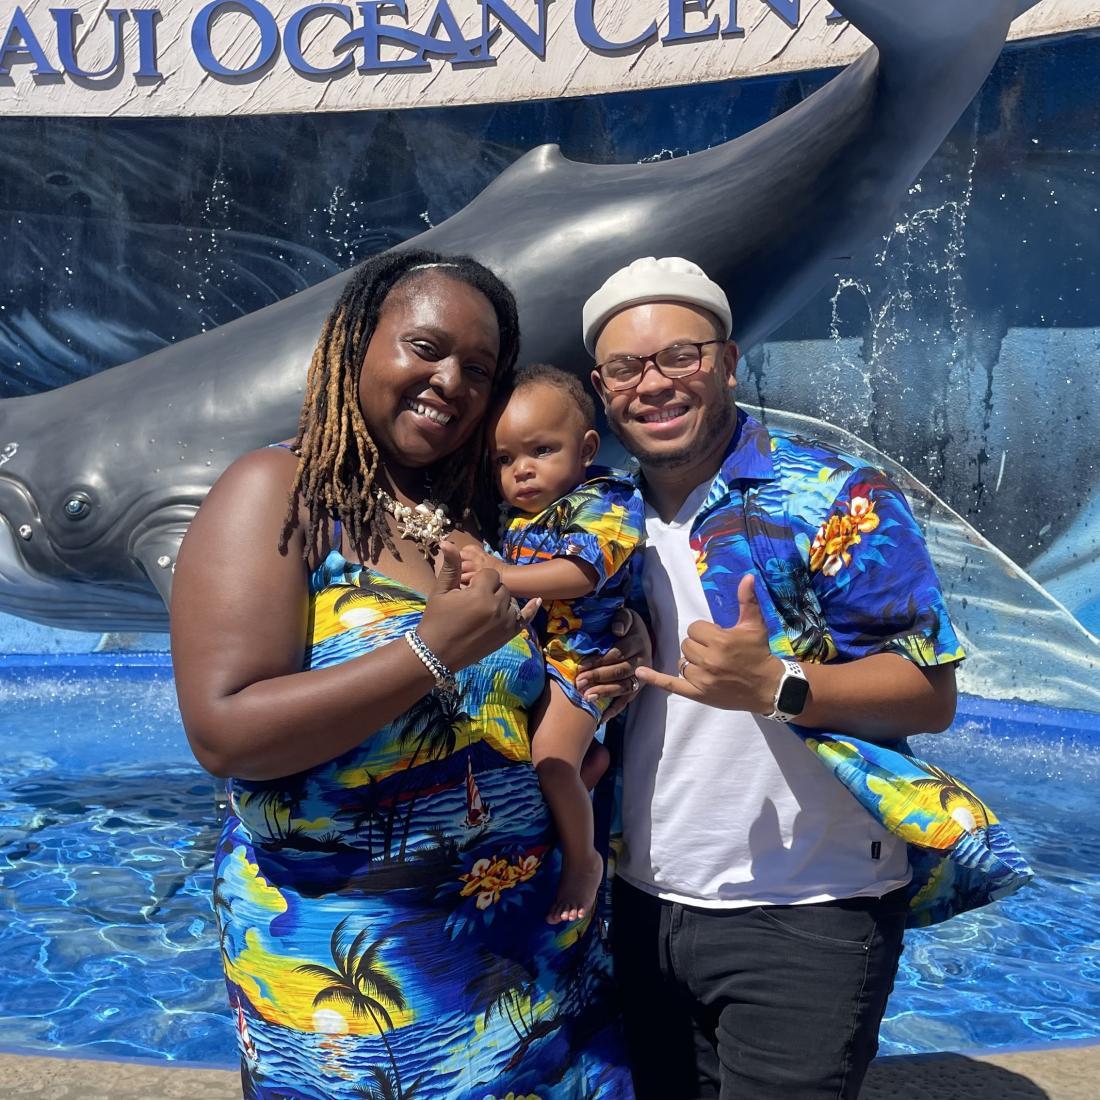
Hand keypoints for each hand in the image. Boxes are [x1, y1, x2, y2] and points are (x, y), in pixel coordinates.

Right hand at [418, 542, 539, 671]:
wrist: (436, 653)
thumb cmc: (436, 620)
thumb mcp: (441, 591)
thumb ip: (451, 566)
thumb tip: (447, 541)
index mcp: (480, 594)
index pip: (490, 575)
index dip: (477, 581)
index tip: (465, 591)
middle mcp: (496, 607)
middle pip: (501, 587)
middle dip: (488, 591)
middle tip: (471, 604)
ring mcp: (505, 622)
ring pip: (510, 601)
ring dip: (499, 602)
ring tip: (482, 612)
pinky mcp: (508, 634)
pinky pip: (524, 618)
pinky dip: (531, 609)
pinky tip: (538, 599)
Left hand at [575, 607, 652, 720]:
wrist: (641, 633)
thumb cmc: (627, 624)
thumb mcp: (626, 616)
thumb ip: (621, 619)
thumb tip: (617, 630)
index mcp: (638, 642)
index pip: (617, 654)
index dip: (599, 661)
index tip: (581, 667)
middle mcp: (643, 661)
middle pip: (619, 671)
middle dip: (598, 678)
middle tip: (579, 683)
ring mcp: (642, 676)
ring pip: (623, 687)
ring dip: (605, 693)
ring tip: (587, 697)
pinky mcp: (638, 687)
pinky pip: (627, 700)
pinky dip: (615, 709)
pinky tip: (601, 718)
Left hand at [636, 574, 782, 711]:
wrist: (769, 687)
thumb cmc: (759, 653)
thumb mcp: (754, 625)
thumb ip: (748, 600)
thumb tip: (747, 576)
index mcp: (720, 640)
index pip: (695, 628)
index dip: (705, 632)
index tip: (719, 638)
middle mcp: (709, 660)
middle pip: (687, 644)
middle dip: (699, 646)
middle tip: (717, 653)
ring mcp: (702, 679)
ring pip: (682, 662)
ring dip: (692, 662)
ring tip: (710, 666)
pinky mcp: (698, 694)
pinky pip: (671, 685)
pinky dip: (655, 679)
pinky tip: (640, 672)